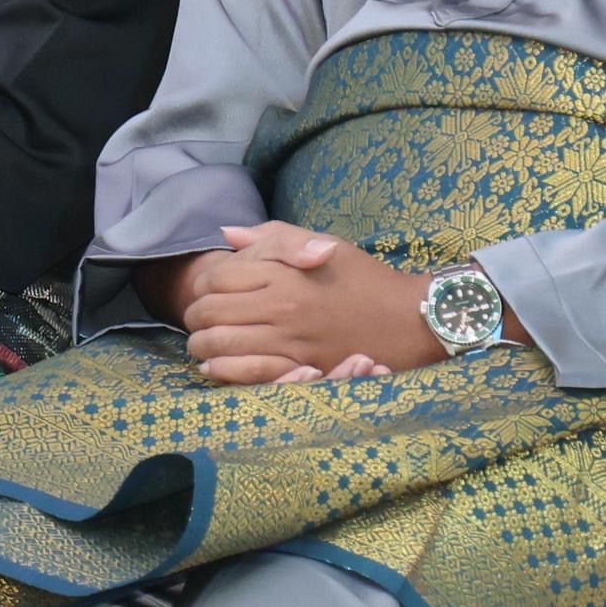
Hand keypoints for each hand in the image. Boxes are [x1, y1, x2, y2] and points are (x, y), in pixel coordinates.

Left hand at [173, 221, 450, 385]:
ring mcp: (291, 341)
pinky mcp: (300, 369)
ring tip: (202, 342)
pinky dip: (221, 370)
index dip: (205, 284)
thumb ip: (274, 237)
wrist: (410, 321)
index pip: (218, 278)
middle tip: (197, 318)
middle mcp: (284, 307)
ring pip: (220, 344)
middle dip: (195, 314)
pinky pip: (245, 373)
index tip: (207, 290)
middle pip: (211, 311)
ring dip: (201, 344)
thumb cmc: (365, 279)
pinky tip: (214, 366)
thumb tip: (226, 233)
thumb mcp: (325, 245)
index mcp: (286, 273)